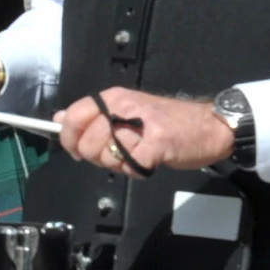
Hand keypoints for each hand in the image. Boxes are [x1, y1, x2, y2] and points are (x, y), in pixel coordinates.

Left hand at [55, 87, 235, 177]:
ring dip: (120, 165)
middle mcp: (124, 106)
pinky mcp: (157, 144)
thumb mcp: (126, 111)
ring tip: (138, 155)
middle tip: (119, 155)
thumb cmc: (166, 122)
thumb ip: (93, 116)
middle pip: (88, 143)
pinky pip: (130, 167)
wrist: (210, 126)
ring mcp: (141, 124)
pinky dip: (136, 172)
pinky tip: (148, 163)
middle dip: (99, 158)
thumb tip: (59, 118)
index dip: (69, 138)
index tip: (76, 150)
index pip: (74, 115)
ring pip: (107, 157)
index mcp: (114, 97)